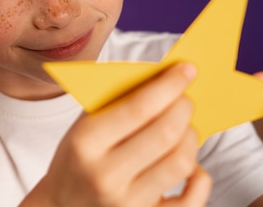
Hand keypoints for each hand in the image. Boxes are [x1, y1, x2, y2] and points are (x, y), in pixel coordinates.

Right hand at [22, 63, 211, 206]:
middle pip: (164, 133)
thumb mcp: (82, 126)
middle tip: (186, 98)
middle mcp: (105, 174)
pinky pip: (191, 200)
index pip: (138, 108)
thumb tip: (161, 78)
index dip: (168, 86)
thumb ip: (115, 102)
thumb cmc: (78, 158)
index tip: (187, 70)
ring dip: (191, 137)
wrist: (62, 205)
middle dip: (184, 108)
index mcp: (85, 142)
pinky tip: (192, 165)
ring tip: (185, 128)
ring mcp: (127, 202)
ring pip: (180, 163)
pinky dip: (200, 178)